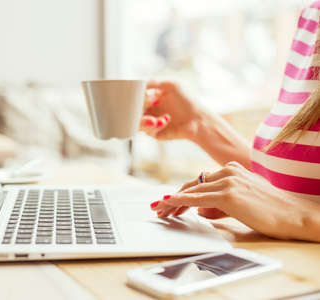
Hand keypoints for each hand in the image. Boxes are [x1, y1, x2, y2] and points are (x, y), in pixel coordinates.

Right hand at [140, 81, 201, 140]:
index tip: (144, 95)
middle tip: (151, 105)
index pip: (136, 97)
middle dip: (137, 109)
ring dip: (143, 121)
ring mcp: (151, 122)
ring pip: (136, 123)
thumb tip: (139, 82)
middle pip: (133, 110)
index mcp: (151, 97)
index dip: (136, 96)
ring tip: (153, 120)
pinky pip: (148, 130)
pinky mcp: (155, 133)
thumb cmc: (188, 100)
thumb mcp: (172, 84)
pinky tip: (166, 120)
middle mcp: (149, 110)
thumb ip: (155, 81)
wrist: (199, 119)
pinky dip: (155, 125)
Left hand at [150, 162, 317, 240]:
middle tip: (158, 207)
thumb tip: (201, 211)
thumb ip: (219, 205)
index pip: (199, 181)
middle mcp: (227, 171)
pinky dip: (180, 200)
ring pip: (192, 190)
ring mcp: (228, 181)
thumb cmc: (271, 210)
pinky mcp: (229, 193)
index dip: (182, 193)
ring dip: (172, 201)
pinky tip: (169, 203)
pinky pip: (197, 197)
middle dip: (173, 197)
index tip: (169, 201)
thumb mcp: (240, 203)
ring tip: (159, 210)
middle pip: (192, 184)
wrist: (294, 214)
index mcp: (231, 170)